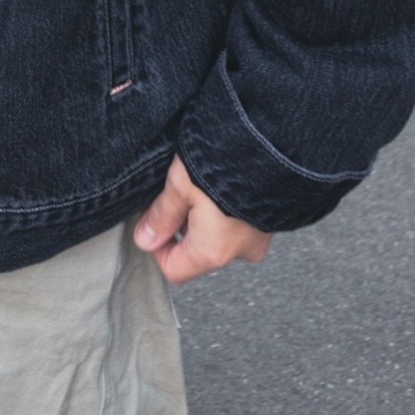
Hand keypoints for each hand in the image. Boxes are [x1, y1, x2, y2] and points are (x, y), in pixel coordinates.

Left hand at [133, 155, 271, 282]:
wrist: (269, 144)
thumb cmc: (225, 165)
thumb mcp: (180, 185)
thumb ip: (161, 217)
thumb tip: (145, 240)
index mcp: (212, 251)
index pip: (173, 269)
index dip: (157, 245)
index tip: (153, 217)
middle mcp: (238, 252)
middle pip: (196, 252)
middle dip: (181, 225)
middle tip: (177, 192)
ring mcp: (257, 238)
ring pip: (216, 236)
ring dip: (203, 215)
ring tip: (200, 182)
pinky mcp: (267, 221)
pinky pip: (236, 224)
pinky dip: (224, 209)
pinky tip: (220, 183)